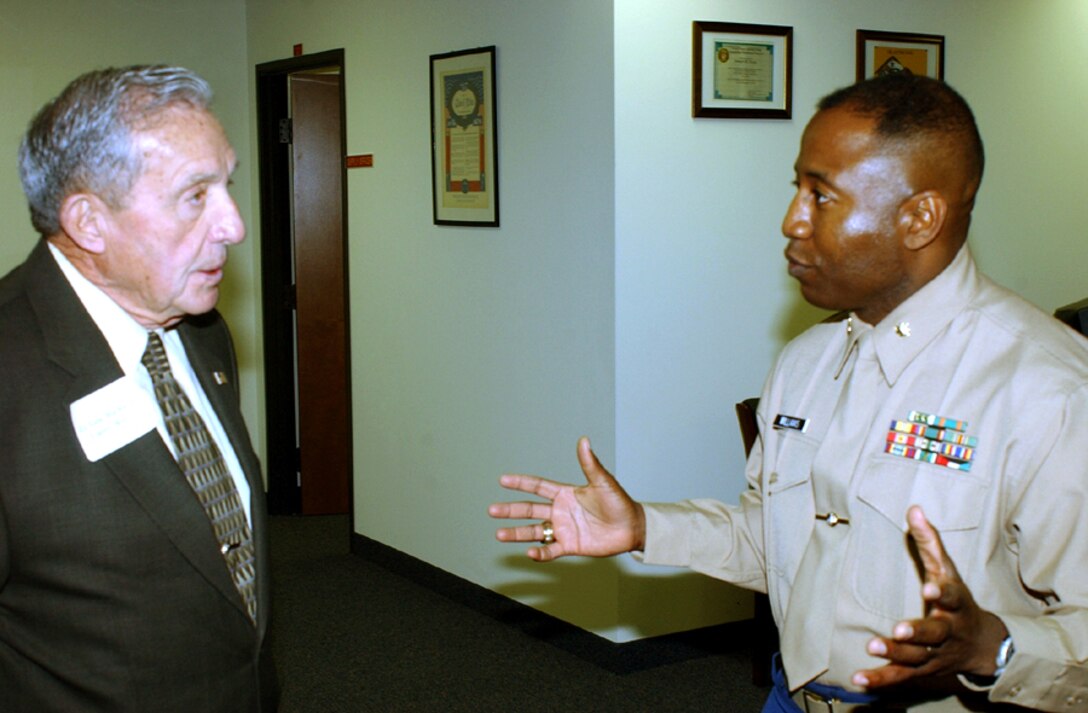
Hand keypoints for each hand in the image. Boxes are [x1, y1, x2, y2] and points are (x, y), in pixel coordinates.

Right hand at [488, 437, 644, 561]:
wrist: (631, 527)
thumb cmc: (619, 502)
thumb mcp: (603, 482)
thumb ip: (590, 464)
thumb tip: (584, 440)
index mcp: (565, 493)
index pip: (538, 487)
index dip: (520, 483)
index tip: (502, 479)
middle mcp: (560, 511)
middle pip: (529, 510)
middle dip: (510, 510)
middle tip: (491, 510)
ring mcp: (563, 529)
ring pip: (534, 531)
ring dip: (517, 533)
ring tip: (499, 534)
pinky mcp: (570, 546)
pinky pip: (550, 550)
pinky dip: (540, 553)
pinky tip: (529, 553)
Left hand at [853, 506, 1007, 688]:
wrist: (982, 645)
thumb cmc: (957, 600)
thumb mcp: (948, 570)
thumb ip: (930, 542)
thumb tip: (913, 508)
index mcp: (956, 604)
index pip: (953, 596)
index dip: (943, 592)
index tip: (932, 588)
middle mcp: (948, 631)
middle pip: (935, 633)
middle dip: (918, 632)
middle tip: (899, 630)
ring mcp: (936, 654)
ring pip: (916, 657)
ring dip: (895, 653)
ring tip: (872, 646)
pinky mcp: (922, 670)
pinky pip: (900, 677)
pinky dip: (880, 679)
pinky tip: (857, 680)